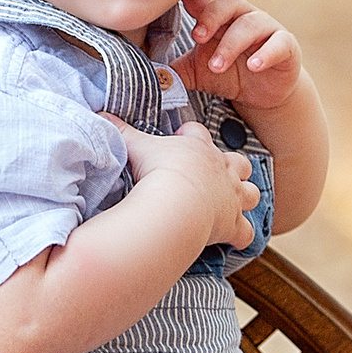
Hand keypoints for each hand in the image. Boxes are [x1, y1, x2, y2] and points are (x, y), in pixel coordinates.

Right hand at [103, 116, 258, 247]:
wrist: (176, 204)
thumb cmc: (158, 172)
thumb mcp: (135, 147)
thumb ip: (121, 131)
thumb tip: (100, 114)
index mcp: (199, 147)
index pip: (199, 133)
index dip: (191, 134)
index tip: (181, 137)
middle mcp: (222, 170)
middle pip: (239, 162)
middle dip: (232, 167)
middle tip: (215, 175)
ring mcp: (232, 197)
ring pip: (252, 193)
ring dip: (245, 198)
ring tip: (233, 204)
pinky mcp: (233, 223)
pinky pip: (246, 232)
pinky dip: (242, 235)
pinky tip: (235, 238)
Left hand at [180, 0, 301, 110]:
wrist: (264, 95)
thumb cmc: (227, 74)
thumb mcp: (196, 73)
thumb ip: (173, 70)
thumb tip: (142, 73)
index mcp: (217, 17)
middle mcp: (242, 16)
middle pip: (227, 2)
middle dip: (211, 17)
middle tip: (197, 37)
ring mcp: (266, 29)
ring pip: (250, 25)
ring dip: (231, 44)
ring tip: (217, 65)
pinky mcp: (287, 46)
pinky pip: (279, 43)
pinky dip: (267, 53)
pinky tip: (254, 66)